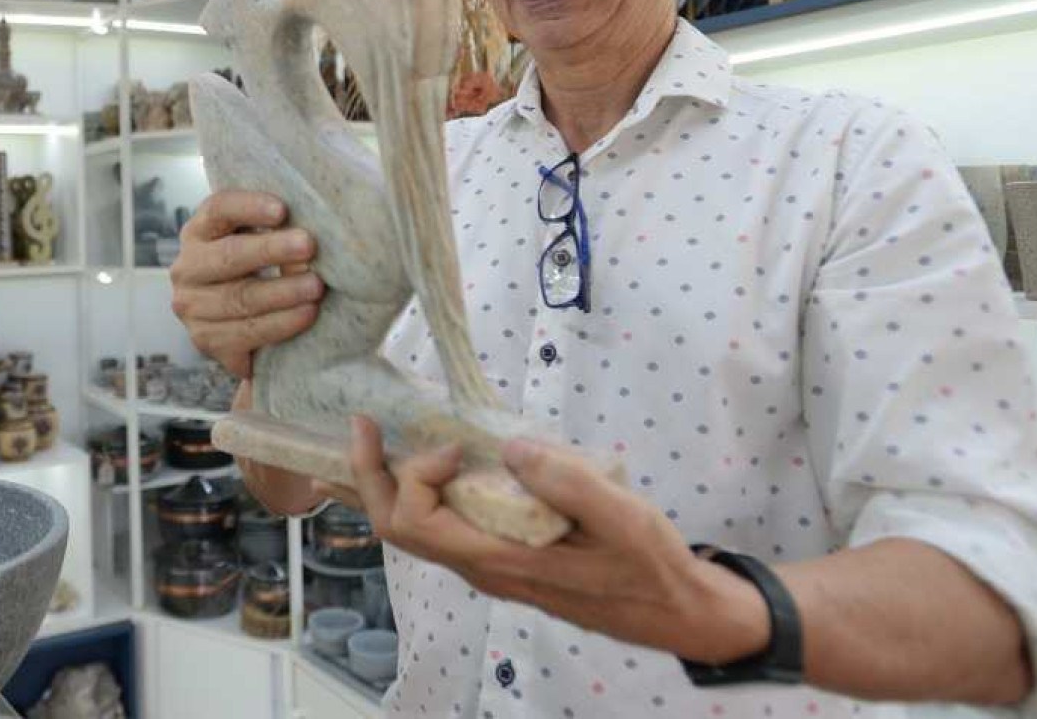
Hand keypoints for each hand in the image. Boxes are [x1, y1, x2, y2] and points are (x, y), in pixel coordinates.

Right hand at [169, 190, 323, 377]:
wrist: (235, 321)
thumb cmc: (253, 269)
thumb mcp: (257, 240)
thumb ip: (276, 233)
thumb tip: (309, 244)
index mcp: (198, 232)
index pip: (218, 210)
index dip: (249, 207)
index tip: (282, 210)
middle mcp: (187, 269)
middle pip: (229, 255)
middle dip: (271, 250)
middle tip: (308, 245)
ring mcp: (193, 308)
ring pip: (240, 298)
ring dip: (283, 292)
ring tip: (316, 286)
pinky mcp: (207, 340)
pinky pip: (247, 333)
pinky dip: (281, 324)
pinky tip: (306, 314)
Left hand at [321, 418, 769, 664]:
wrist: (675, 611)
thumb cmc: (649, 567)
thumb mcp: (622, 519)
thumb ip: (567, 482)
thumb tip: (510, 446)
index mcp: (500, 561)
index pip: (415, 523)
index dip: (415, 474)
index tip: (453, 445)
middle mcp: (482, 567)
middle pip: (397, 529)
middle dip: (369, 475)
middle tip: (362, 425)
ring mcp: (491, 564)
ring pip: (416, 529)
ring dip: (390, 484)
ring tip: (377, 440)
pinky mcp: (505, 556)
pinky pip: (443, 527)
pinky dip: (422, 493)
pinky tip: (430, 464)